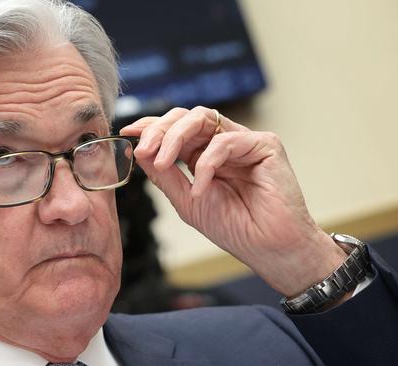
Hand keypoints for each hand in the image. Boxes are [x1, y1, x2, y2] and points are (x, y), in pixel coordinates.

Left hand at [120, 107, 346, 296]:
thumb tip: (139, 150)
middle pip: (187, 117)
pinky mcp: (265, 145)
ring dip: (176, 136)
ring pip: (203, 118)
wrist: (268, 248)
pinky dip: (208, 163)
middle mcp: (225, 144)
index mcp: (206, 155)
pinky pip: (227, 141)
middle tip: (144, 148)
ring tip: (162, 162)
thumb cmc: (235, 228)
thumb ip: (165, 175)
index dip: (152, 127)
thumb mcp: (187, 201)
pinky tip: (201, 188)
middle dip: (160, 129)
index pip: (176, 130)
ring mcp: (245, 142)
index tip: (129, 133)